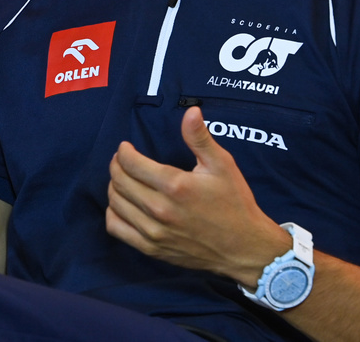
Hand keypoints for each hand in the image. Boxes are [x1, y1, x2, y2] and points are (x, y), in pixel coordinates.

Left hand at [105, 106, 289, 285]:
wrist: (245, 248)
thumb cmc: (235, 204)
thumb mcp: (222, 165)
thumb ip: (200, 138)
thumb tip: (191, 111)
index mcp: (176, 186)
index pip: (130, 163)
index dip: (123, 151)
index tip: (126, 147)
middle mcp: (161, 210)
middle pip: (119, 182)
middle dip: (116, 166)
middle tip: (122, 160)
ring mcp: (154, 232)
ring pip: (115, 204)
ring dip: (114, 187)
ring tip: (124, 180)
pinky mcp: (152, 249)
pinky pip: (117, 229)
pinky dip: (113, 214)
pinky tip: (124, 205)